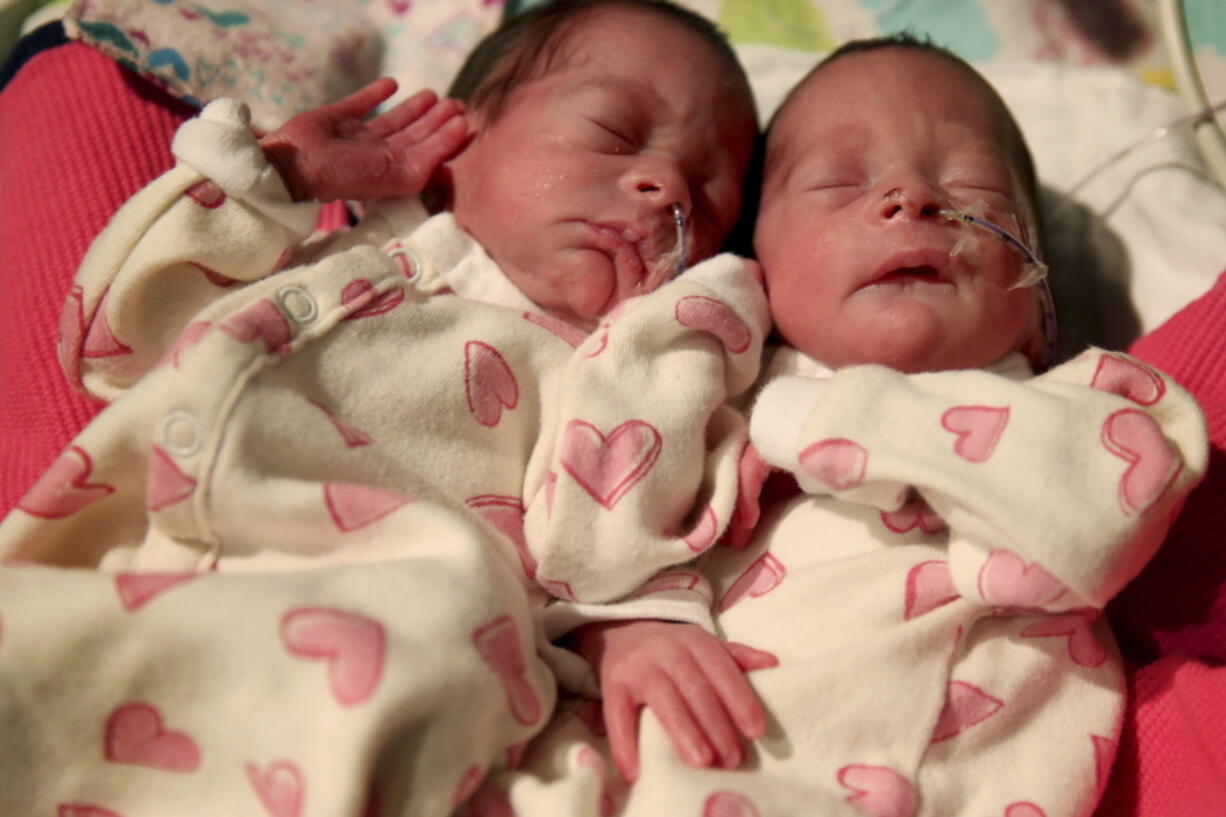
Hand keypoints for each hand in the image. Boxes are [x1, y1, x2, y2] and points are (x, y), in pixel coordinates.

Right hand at [258, 77, 468, 202]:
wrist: (300, 164)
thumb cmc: (351, 175)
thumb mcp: (399, 174)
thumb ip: (430, 156)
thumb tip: (458, 133)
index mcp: (392, 173)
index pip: (426, 153)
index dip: (446, 137)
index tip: (465, 120)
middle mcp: (376, 157)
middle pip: (413, 136)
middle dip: (435, 120)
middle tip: (456, 102)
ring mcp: (356, 138)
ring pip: (392, 120)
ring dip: (413, 108)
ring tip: (433, 94)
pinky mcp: (337, 118)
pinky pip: (361, 103)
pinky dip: (375, 93)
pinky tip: (392, 83)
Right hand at [573, 619, 776, 781]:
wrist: (620, 630)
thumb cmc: (673, 649)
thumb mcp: (704, 645)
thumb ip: (737, 656)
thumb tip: (773, 662)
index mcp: (695, 642)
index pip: (722, 670)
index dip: (739, 699)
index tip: (756, 730)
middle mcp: (667, 650)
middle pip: (695, 688)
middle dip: (716, 725)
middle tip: (733, 759)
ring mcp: (638, 667)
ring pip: (663, 700)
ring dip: (684, 731)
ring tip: (701, 762)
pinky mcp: (612, 683)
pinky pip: (617, 714)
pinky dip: (624, 743)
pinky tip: (635, 771)